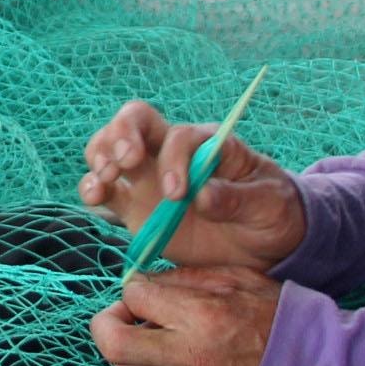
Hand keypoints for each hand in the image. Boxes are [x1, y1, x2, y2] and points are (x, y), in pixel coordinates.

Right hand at [79, 99, 307, 272]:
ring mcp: (149, 179)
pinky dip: (92, 189)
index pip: (179, 135)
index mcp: (206, 144)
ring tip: (103, 182)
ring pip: (110, 148)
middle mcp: (171, 153)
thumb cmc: (272, 213)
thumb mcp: (269, 204)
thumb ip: (238, 198)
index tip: (178, 193)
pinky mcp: (135, 207)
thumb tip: (204, 196)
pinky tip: (94, 197)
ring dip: (100, 157)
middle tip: (124, 164)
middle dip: (122, 135)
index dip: (173, 159)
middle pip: (134, 121)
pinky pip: (105, 191)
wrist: (263, 244)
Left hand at [88, 263, 281, 365]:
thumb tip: (142, 282)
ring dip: (130, 352)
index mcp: (201, 318)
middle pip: (112, 344)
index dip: (134, 289)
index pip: (134, 297)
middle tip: (124, 315)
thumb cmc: (277, 316)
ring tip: (153, 339)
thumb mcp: (235, 278)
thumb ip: (183, 278)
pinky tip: (175, 361)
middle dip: (108, 323)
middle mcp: (189, 359)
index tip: (145, 290)